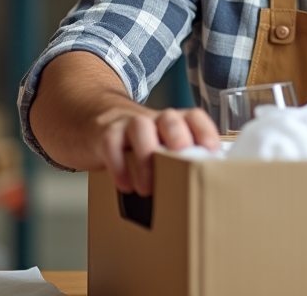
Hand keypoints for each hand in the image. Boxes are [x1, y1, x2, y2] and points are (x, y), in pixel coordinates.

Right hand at [94, 104, 219, 195]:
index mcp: (173, 121)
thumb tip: (205, 185)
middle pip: (170, 119)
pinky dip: (119, 167)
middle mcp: (153, 119)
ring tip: (148, 189)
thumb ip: (180, 159)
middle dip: (178, 140)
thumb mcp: (160, 145)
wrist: (94, 122)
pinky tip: (126, 185)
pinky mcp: (105, 134)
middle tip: (182, 166)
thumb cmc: (137, 142)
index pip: (193, 117)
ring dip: (147, 158)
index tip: (212, 152)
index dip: (205, 132)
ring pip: (140, 128)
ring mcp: (128, 124)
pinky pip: (111, 144)